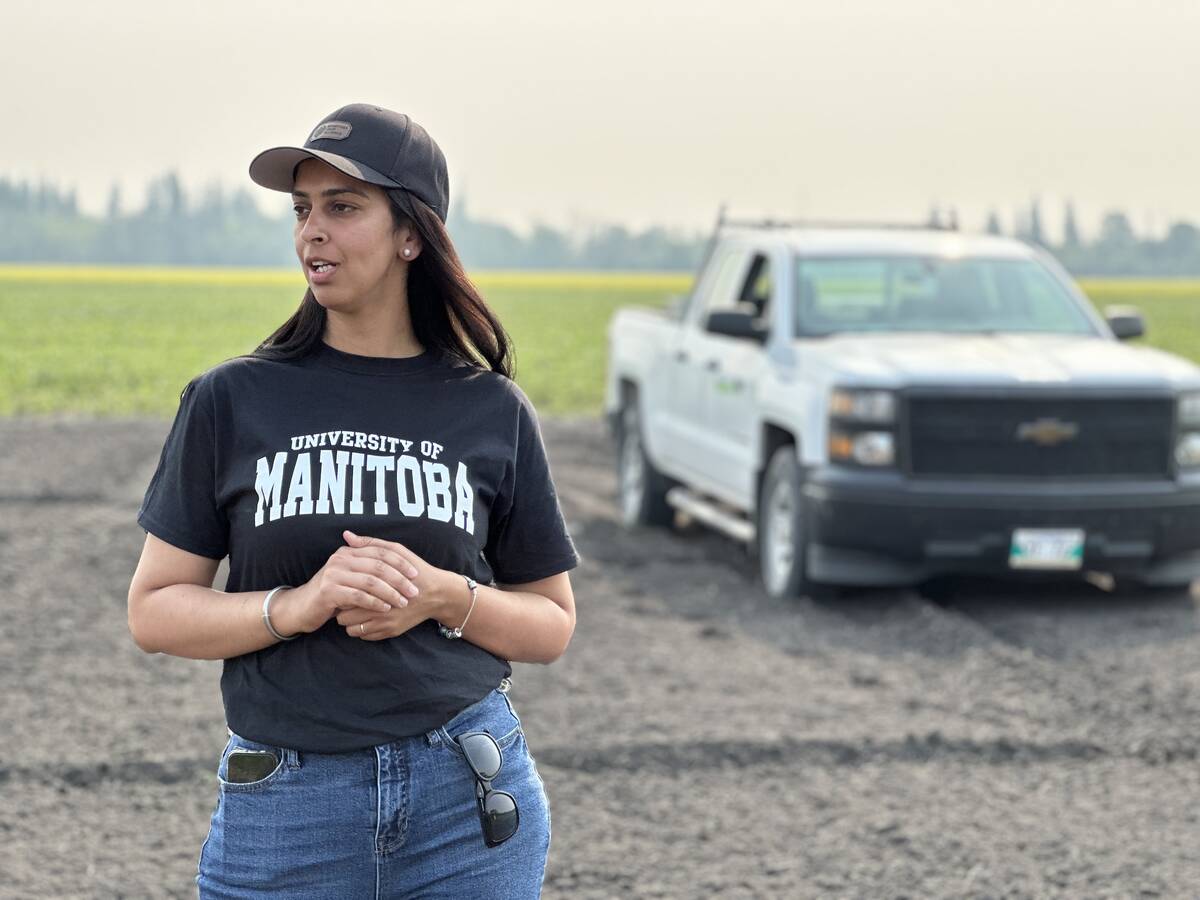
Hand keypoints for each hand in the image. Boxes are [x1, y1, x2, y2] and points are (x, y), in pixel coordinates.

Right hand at [269, 529, 423, 635]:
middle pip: (378, 565)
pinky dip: (374, 602)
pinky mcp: (329, 591)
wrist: (301, 607)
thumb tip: (394, 556)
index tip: (416, 574)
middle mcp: (340, 558)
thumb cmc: (332, 593)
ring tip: (402, 602)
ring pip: (370, 581)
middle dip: (399, 579)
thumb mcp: (349, 575)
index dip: (401, 562)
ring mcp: (333, 574)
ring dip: (390, 592)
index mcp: (348, 551)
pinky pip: (358, 596)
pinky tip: (385, 608)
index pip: (381, 551)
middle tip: (413, 591)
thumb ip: (367, 565)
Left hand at [333, 530, 458, 640]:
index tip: (346, 587)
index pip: (343, 596)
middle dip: (344, 608)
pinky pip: (364, 636)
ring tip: (358, 610)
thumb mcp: (397, 551)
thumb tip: (347, 535)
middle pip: (342, 617)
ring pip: (351, 629)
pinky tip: (369, 617)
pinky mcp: (390, 633)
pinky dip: (363, 629)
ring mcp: (384, 624)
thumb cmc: (416, 570)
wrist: (437, 594)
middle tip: (349, 600)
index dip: (342, 592)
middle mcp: (378, 609)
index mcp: (377, 588)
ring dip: (352, 621)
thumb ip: (370, 544)